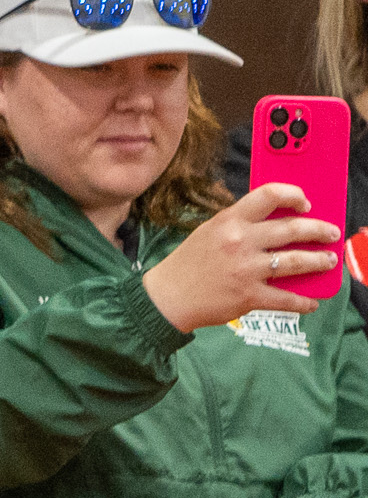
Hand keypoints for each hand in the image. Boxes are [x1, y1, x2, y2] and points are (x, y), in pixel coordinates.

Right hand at [143, 184, 343, 331]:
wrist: (167, 297)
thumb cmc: (188, 264)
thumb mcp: (209, 232)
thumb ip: (240, 224)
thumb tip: (278, 224)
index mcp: (229, 221)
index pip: (269, 195)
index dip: (294, 195)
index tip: (306, 203)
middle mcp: (240, 242)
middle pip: (292, 229)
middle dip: (319, 230)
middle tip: (330, 233)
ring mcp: (246, 270)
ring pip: (297, 261)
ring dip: (319, 261)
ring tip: (328, 261)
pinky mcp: (249, 296)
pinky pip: (286, 298)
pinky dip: (304, 302)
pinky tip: (312, 302)